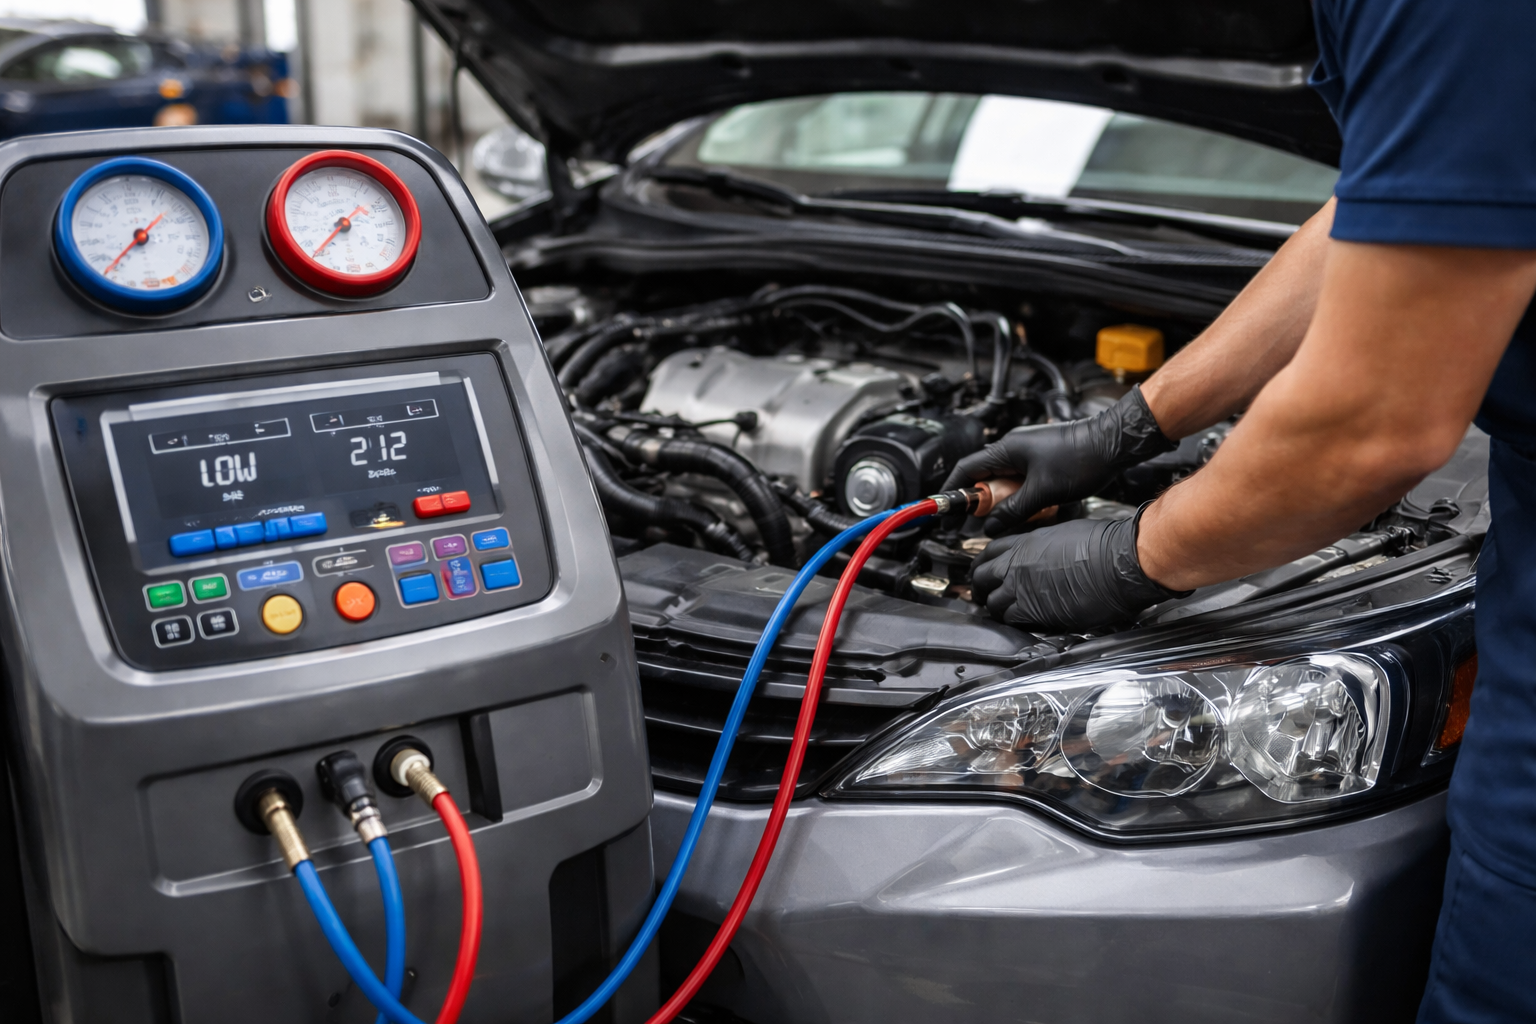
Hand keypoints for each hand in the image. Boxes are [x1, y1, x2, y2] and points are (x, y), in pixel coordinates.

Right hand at [942, 386, 1175, 535]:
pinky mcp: (1042, 457)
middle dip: (978, 501)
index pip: (966, 469)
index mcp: (1006, 449)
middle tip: (975, 523)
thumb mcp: (1042, 492)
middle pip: (983, 476)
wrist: (1113, 443)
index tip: (945, 511)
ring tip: (1005, 519)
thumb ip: (1013, 510)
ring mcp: (1028, 451)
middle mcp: (1013, 446)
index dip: (952, 491)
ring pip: (1003, 480)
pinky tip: (1028, 510)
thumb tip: (990, 526)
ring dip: (1001, 500)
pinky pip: (1020, 479)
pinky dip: (1018, 495)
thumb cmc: (1081, 459)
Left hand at [970, 513, 1187, 630]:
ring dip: (995, 608)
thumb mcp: (1066, 533)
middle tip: (985, 594)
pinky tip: (1020, 622)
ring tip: (1001, 612)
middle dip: (980, 587)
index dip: (984, 563)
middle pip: (981, 577)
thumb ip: (1047, 545)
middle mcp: (1017, 563)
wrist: (1117, 562)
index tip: (984, 570)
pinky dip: (1011, 622)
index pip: (990, 552)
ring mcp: (1022, 588)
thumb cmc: (1103, 544)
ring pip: (992, 602)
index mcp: (1025, 542)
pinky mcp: (1034, 611)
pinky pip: (1010, 619)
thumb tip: (1049, 553)